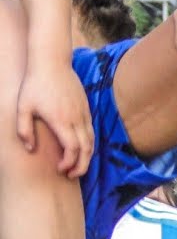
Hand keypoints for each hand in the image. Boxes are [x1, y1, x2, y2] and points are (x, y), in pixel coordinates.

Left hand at [17, 62, 93, 177]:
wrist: (52, 62)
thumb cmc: (35, 84)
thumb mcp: (23, 107)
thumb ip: (24, 130)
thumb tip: (30, 149)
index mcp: (61, 120)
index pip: (73, 149)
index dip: (69, 163)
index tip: (60, 169)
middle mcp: (76, 119)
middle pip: (87, 150)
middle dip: (82, 166)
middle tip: (73, 175)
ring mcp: (84, 114)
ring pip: (92, 141)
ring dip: (87, 157)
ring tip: (78, 166)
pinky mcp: (86, 109)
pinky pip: (92, 131)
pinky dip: (89, 144)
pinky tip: (80, 149)